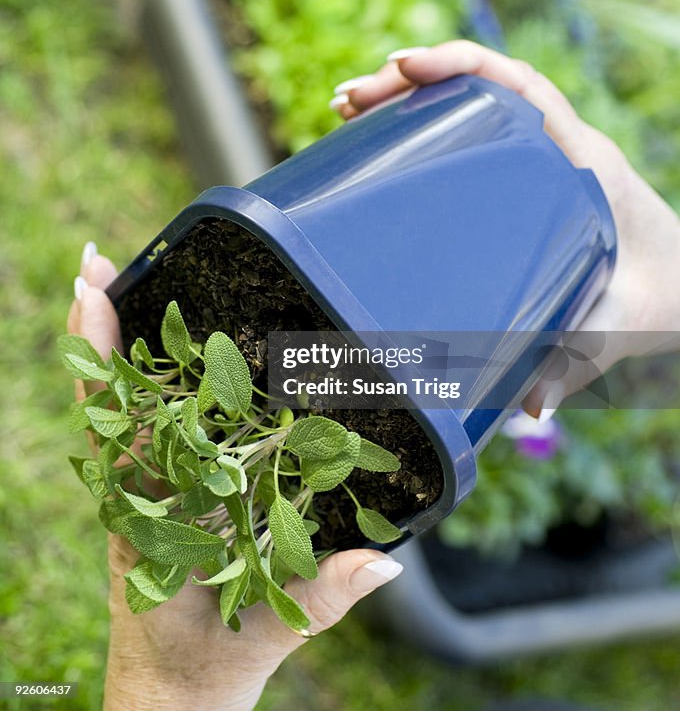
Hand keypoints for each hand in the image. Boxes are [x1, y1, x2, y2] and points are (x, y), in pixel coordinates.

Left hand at [67, 246, 402, 710]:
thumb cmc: (212, 664)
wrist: (175, 693)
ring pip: (117, 409)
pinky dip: (133, 383)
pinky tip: (151, 347)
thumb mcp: (271, 629)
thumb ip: (328, 596)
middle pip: (108, 401)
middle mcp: (136, 493)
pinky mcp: (160, 495)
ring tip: (109, 276)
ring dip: (110, 345)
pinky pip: (140, 431)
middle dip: (99, 331)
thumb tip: (384, 565)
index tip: (90, 292)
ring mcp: (143, 491)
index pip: (118, 424)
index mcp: (150, 517)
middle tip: (95, 260)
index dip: (101, 358)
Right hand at [332, 41, 679, 414]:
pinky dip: (423, 124)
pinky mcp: (520, 174)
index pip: (520, 85)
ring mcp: (537, 154)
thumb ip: (580, 359)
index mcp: (584, 158)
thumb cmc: (659, 296)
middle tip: (346, 103)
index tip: (402, 69)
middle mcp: (558, 144)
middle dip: (408, 82)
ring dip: (407, 96)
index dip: (460, 66)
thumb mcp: (622, 324)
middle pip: (479, 83)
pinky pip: (471, 128)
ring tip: (345, 111)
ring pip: (469, 100)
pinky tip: (379, 140)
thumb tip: (529, 404)